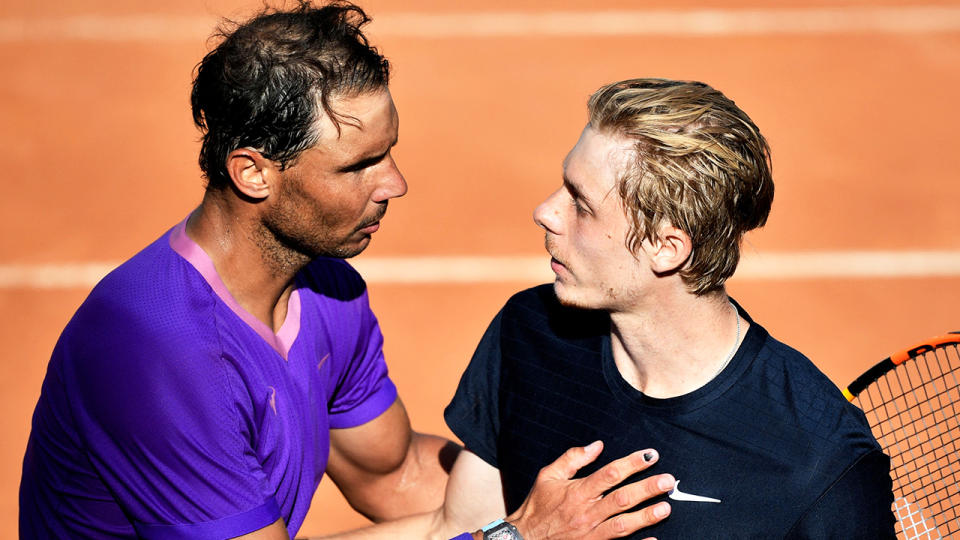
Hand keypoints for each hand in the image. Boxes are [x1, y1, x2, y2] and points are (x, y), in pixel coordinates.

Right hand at [506, 441, 672, 539]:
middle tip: (668, 481)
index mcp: (578, 492)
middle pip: (621, 499)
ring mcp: (590, 534)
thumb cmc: (538, 506)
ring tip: (666, 508)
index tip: (651, 456)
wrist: (523, 539)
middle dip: (647, 488)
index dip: (632, 463)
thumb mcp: (548, 476)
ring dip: (646, 517)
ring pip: (623, 525)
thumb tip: (597, 445)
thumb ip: (573, 458)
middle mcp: (586, 513)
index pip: (610, 474)